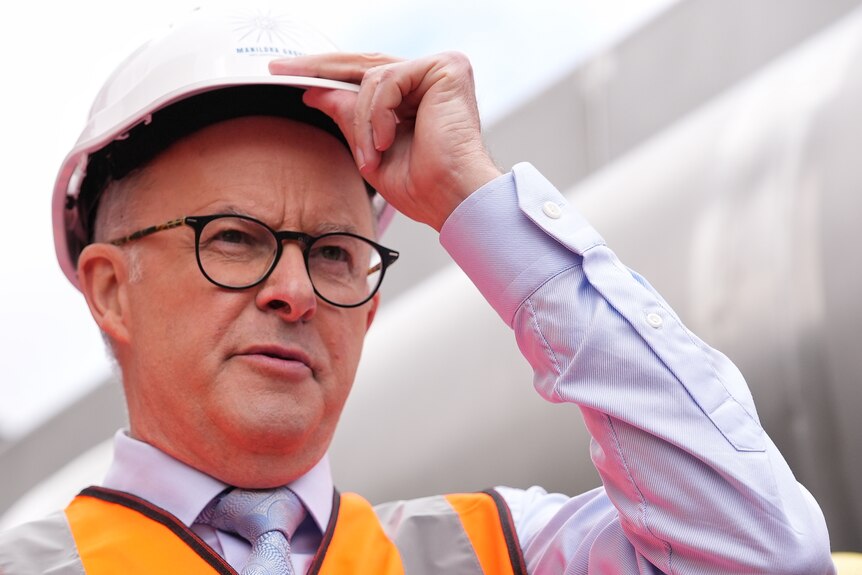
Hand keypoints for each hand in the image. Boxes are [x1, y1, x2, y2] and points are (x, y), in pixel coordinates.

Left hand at [269, 52, 502, 230]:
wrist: (451, 199)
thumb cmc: (422, 186)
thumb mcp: (369, 148)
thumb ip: (347, 116)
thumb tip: (314, 90)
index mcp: (416, 96)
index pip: (366, 75)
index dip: (327, 74)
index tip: (287, 75)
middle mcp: (429, 78)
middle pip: (365, 63)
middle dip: (320, 69)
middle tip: (282, 70)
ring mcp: (439, 70)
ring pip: (372, 78)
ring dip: (361, 121)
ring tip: (371, 155)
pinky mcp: (446, 68)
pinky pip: (387, 80)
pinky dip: (377, 114)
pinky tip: (386, 141)